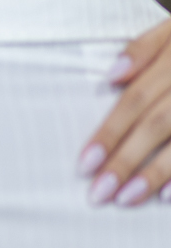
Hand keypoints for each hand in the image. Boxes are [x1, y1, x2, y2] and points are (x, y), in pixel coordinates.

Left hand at [80, 17, 170, 204]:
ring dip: (155, 172)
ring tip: (126, 199)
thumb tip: (111, 76)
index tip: (85, 164)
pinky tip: (167, 196)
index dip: (110, 131)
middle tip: (98, 192)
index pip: (137, 98)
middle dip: (125, 159)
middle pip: (157, 123)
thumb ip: (144, 48)